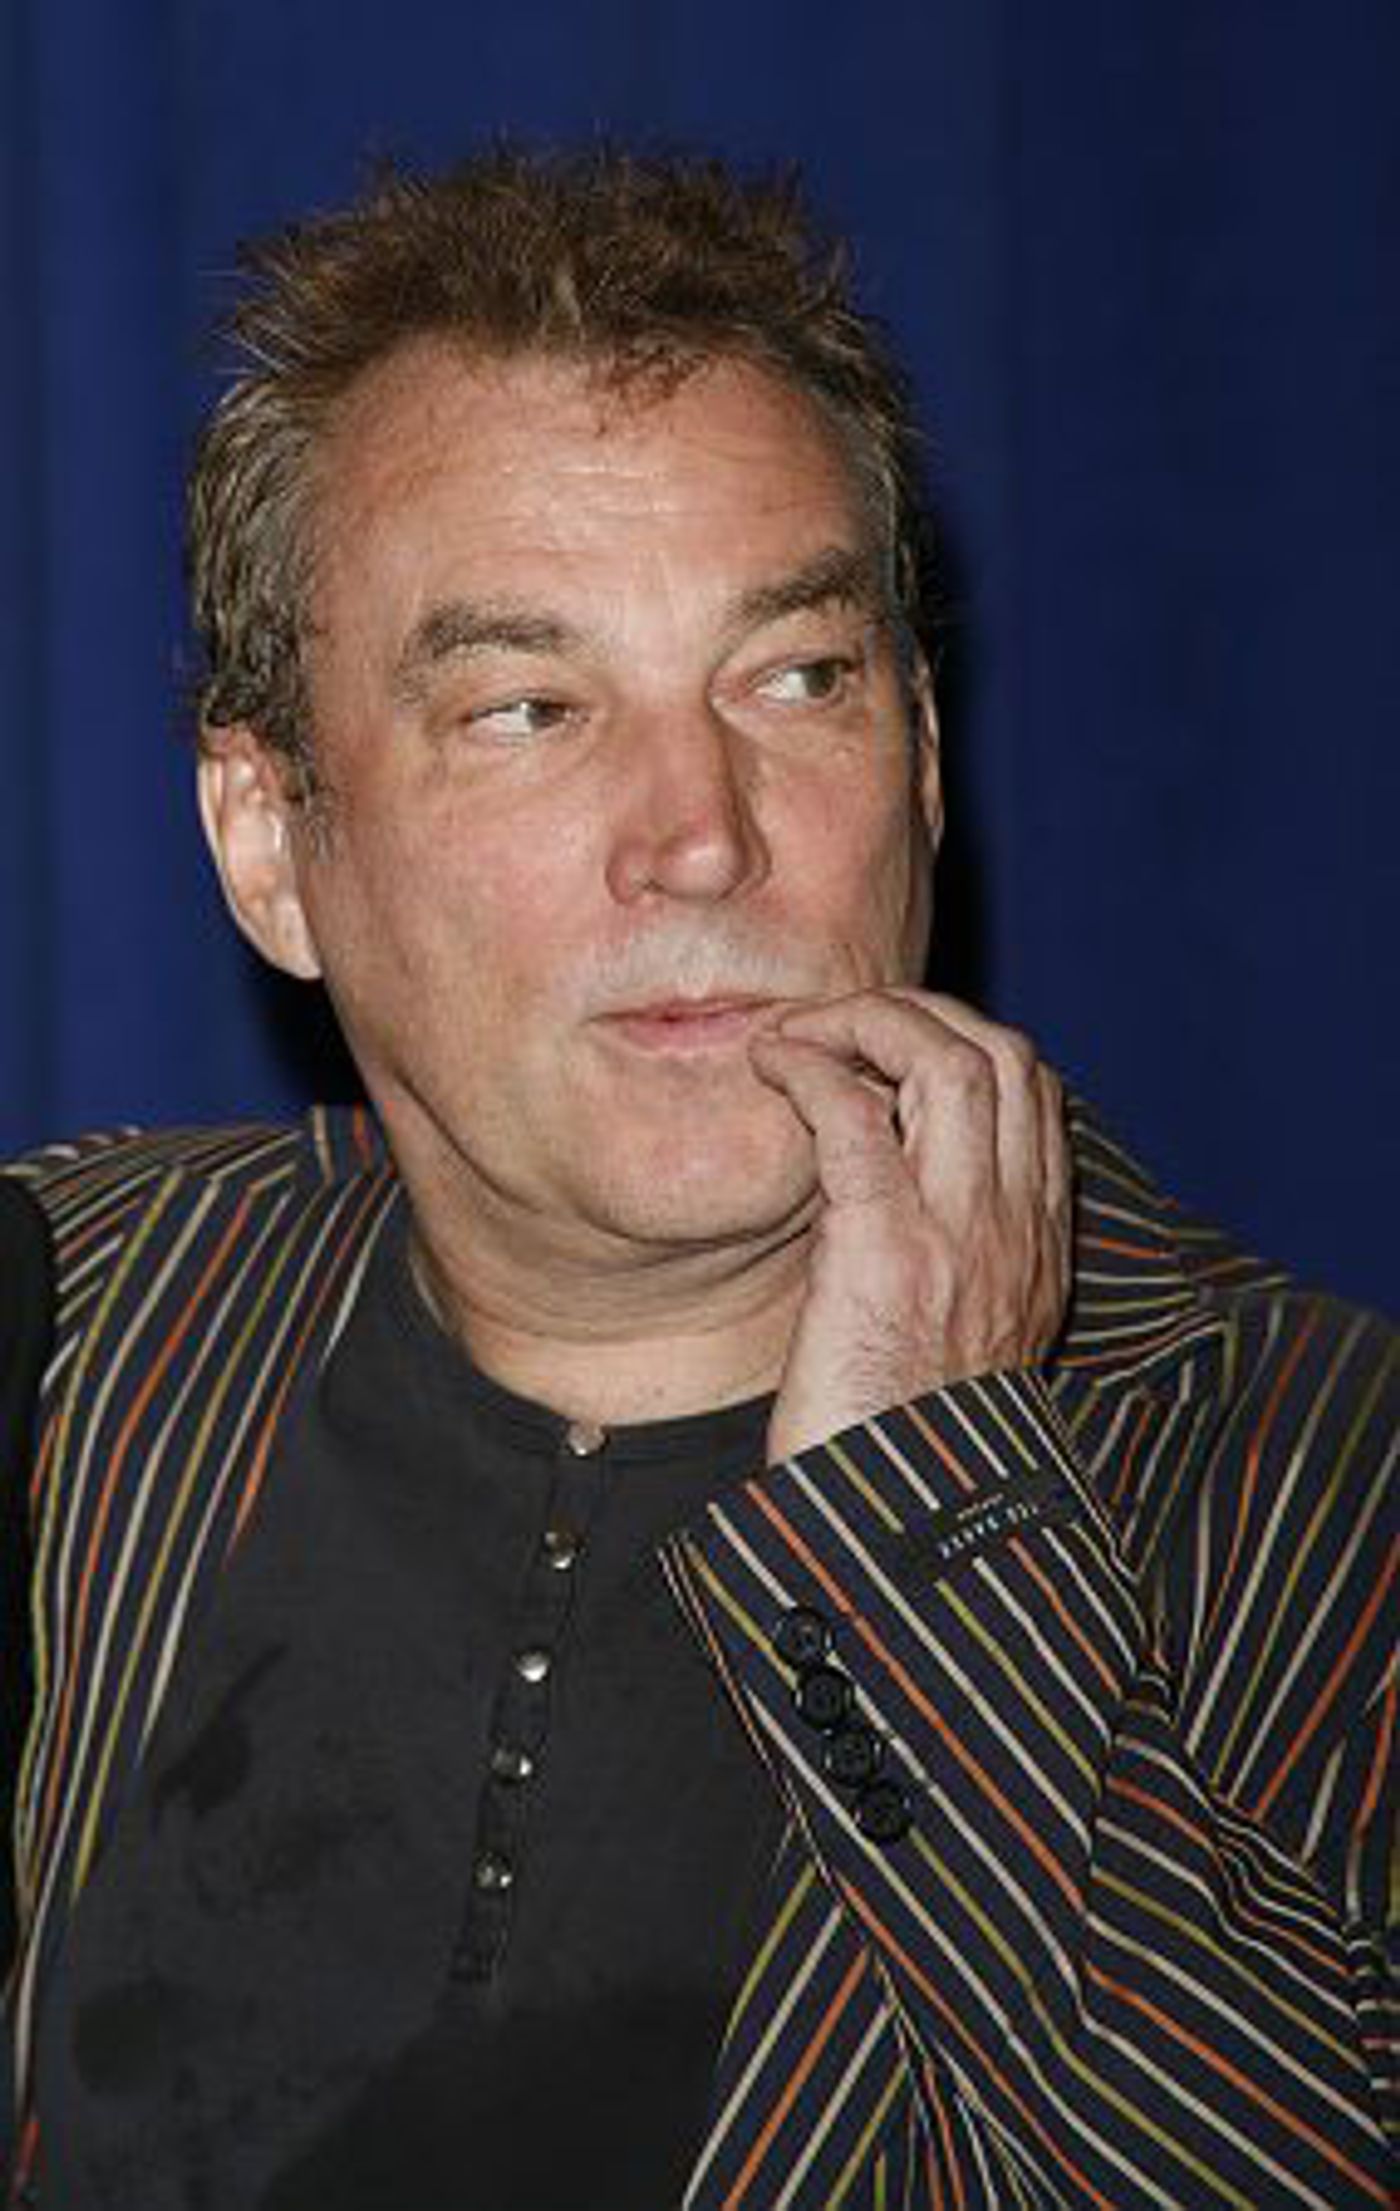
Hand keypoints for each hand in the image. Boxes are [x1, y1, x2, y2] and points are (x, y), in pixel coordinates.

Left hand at [750, 990, 1070, 1461]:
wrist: (907, 1539)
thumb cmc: (906, 1451)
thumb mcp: (958, 1349)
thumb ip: (950, 1270)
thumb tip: (878, 1206)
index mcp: (1039, 1251)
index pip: (1036, 1097)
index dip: (964, 1045)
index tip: (891, 1051)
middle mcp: (1017, 1229)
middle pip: (1003, 1054)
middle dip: (920, 1012)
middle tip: (842, 1023)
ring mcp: (960, 1233)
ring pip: (946, 1059)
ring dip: (865, 1020)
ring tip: (802, 1031)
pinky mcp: (886, 1249)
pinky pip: (854, 1114)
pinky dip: (811, 1066)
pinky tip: (770, 1065)